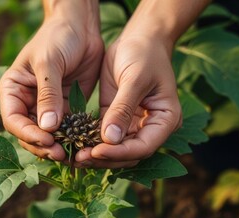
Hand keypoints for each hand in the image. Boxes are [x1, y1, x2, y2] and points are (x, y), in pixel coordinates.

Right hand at [0, 1, 102, 161]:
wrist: (81, 26)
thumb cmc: (58, 37)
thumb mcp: (49, 63)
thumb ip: (48, 95)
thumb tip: (47, 128)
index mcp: (13, 90)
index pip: (13, 120)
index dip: (27, 134)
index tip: (46, 140)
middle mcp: (27, 102)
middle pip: (29, 133)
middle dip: (42, 145)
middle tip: (60, 154)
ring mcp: (47, 107)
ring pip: (48, 135)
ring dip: (58, 146)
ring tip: (72, 154)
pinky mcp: (66, 108)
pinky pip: (67, 129)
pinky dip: (73, 139)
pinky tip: (82, 145)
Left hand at [75, 33, 181, 167]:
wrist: (140, 38)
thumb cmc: (144, 54)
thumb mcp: (134, 79)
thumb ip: (123, 109)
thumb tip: (109, 139)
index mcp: (166, 120)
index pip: (144, 146)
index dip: (120, 152)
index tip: (96, 150)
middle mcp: (151, 127)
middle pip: (129, 153)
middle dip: (105, 157)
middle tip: (78, 158)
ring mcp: (134, 125)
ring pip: (115, 148)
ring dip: (95, 153)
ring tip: (72, 155)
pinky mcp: (117, 118)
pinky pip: (104, 136)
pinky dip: (90, 141)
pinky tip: (72, 142)